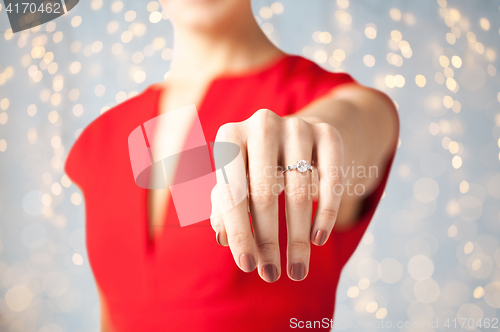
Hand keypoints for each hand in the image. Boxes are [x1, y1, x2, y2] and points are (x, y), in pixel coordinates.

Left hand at [210, 109, 343, 281]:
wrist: (295, 137)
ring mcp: (297, 126)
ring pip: (299, 191)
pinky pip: (330, 180)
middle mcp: (261, 125)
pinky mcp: (327, 133)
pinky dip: (325, 213)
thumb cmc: (256, 167)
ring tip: (297, 270)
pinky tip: (318, 239)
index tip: (247, 266)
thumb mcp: (236, 181)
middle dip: (268, 241)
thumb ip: (225, 206)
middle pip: (264, 194)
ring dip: (297, 238)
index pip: (232, 192)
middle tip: (271, 274)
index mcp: (230, 136)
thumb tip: (222, 237)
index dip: (239, 232)